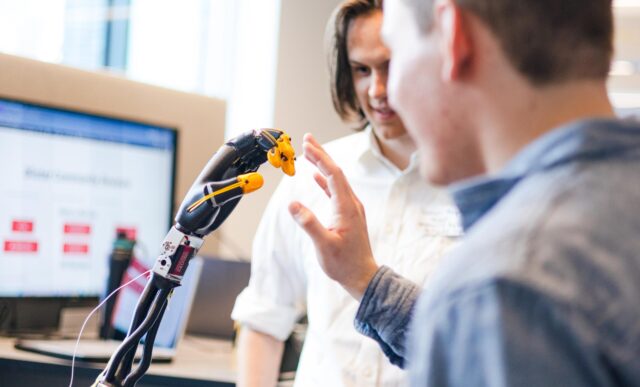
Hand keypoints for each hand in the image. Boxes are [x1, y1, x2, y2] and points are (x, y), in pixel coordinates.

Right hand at [288, 133, 378, 299]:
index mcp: (346, 207)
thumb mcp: (323, 245)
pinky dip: (325, 180)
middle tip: (306, 139)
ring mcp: (351, 208)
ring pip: (336, 179)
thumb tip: (292, 203)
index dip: (320, 157)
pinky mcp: (349, 214)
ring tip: (308, 152)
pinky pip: (336, 190)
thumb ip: (309, 224)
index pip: (333, 174)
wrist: (362, 276)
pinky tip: (316, 176)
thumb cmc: (343, 264)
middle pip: (336, 171)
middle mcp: (351, 203)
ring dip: (322, 164)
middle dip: (321, 153)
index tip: (307, 144)